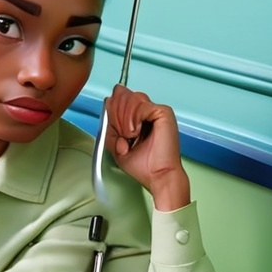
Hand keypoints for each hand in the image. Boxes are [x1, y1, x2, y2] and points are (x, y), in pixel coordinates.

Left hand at [105, 84, 190, 210]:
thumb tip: (108, 102)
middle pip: (124, 95)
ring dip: (125, 118)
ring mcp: (156, 111)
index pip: (120, 98)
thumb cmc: (143, 166)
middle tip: (123, 134)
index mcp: (138, 117)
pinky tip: (137, 132)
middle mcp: (148, 111)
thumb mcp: (116, 144)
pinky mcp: (163, 112)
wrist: (157, 176)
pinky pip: (141, 104)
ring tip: (130, 135)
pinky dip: (134, 119)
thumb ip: (110, 125)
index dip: (112, 109)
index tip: (115, 128)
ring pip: (132, 98)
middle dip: (117, 114)